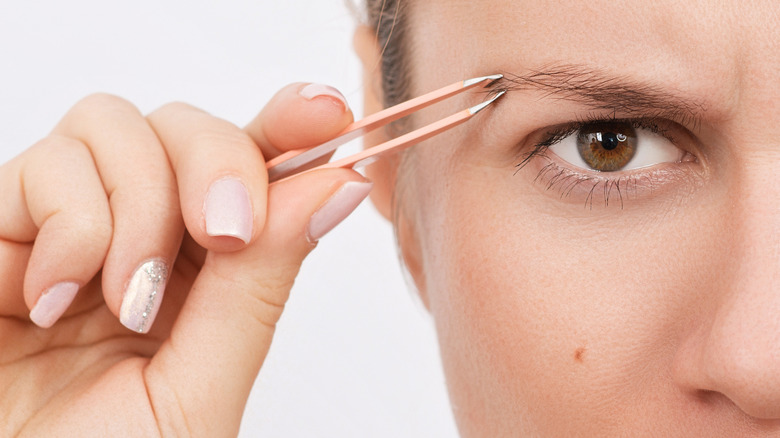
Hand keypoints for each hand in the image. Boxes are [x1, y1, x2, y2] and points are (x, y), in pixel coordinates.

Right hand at [0, 83, 370, 436]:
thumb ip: (258, 287)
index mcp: (206, 276)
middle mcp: (143, 238)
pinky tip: (52, 300)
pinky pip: (43, 165)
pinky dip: (67, 226)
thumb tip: (334, 185)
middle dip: (218, 164)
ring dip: (139, 208)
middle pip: (187, 126)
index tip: (327, 113)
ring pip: (115, 126)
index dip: (293, 128)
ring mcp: (70, 227)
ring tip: (123, 300)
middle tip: (225, 233)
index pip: (256, 172)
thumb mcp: (197, 391)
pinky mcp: (3, 227)